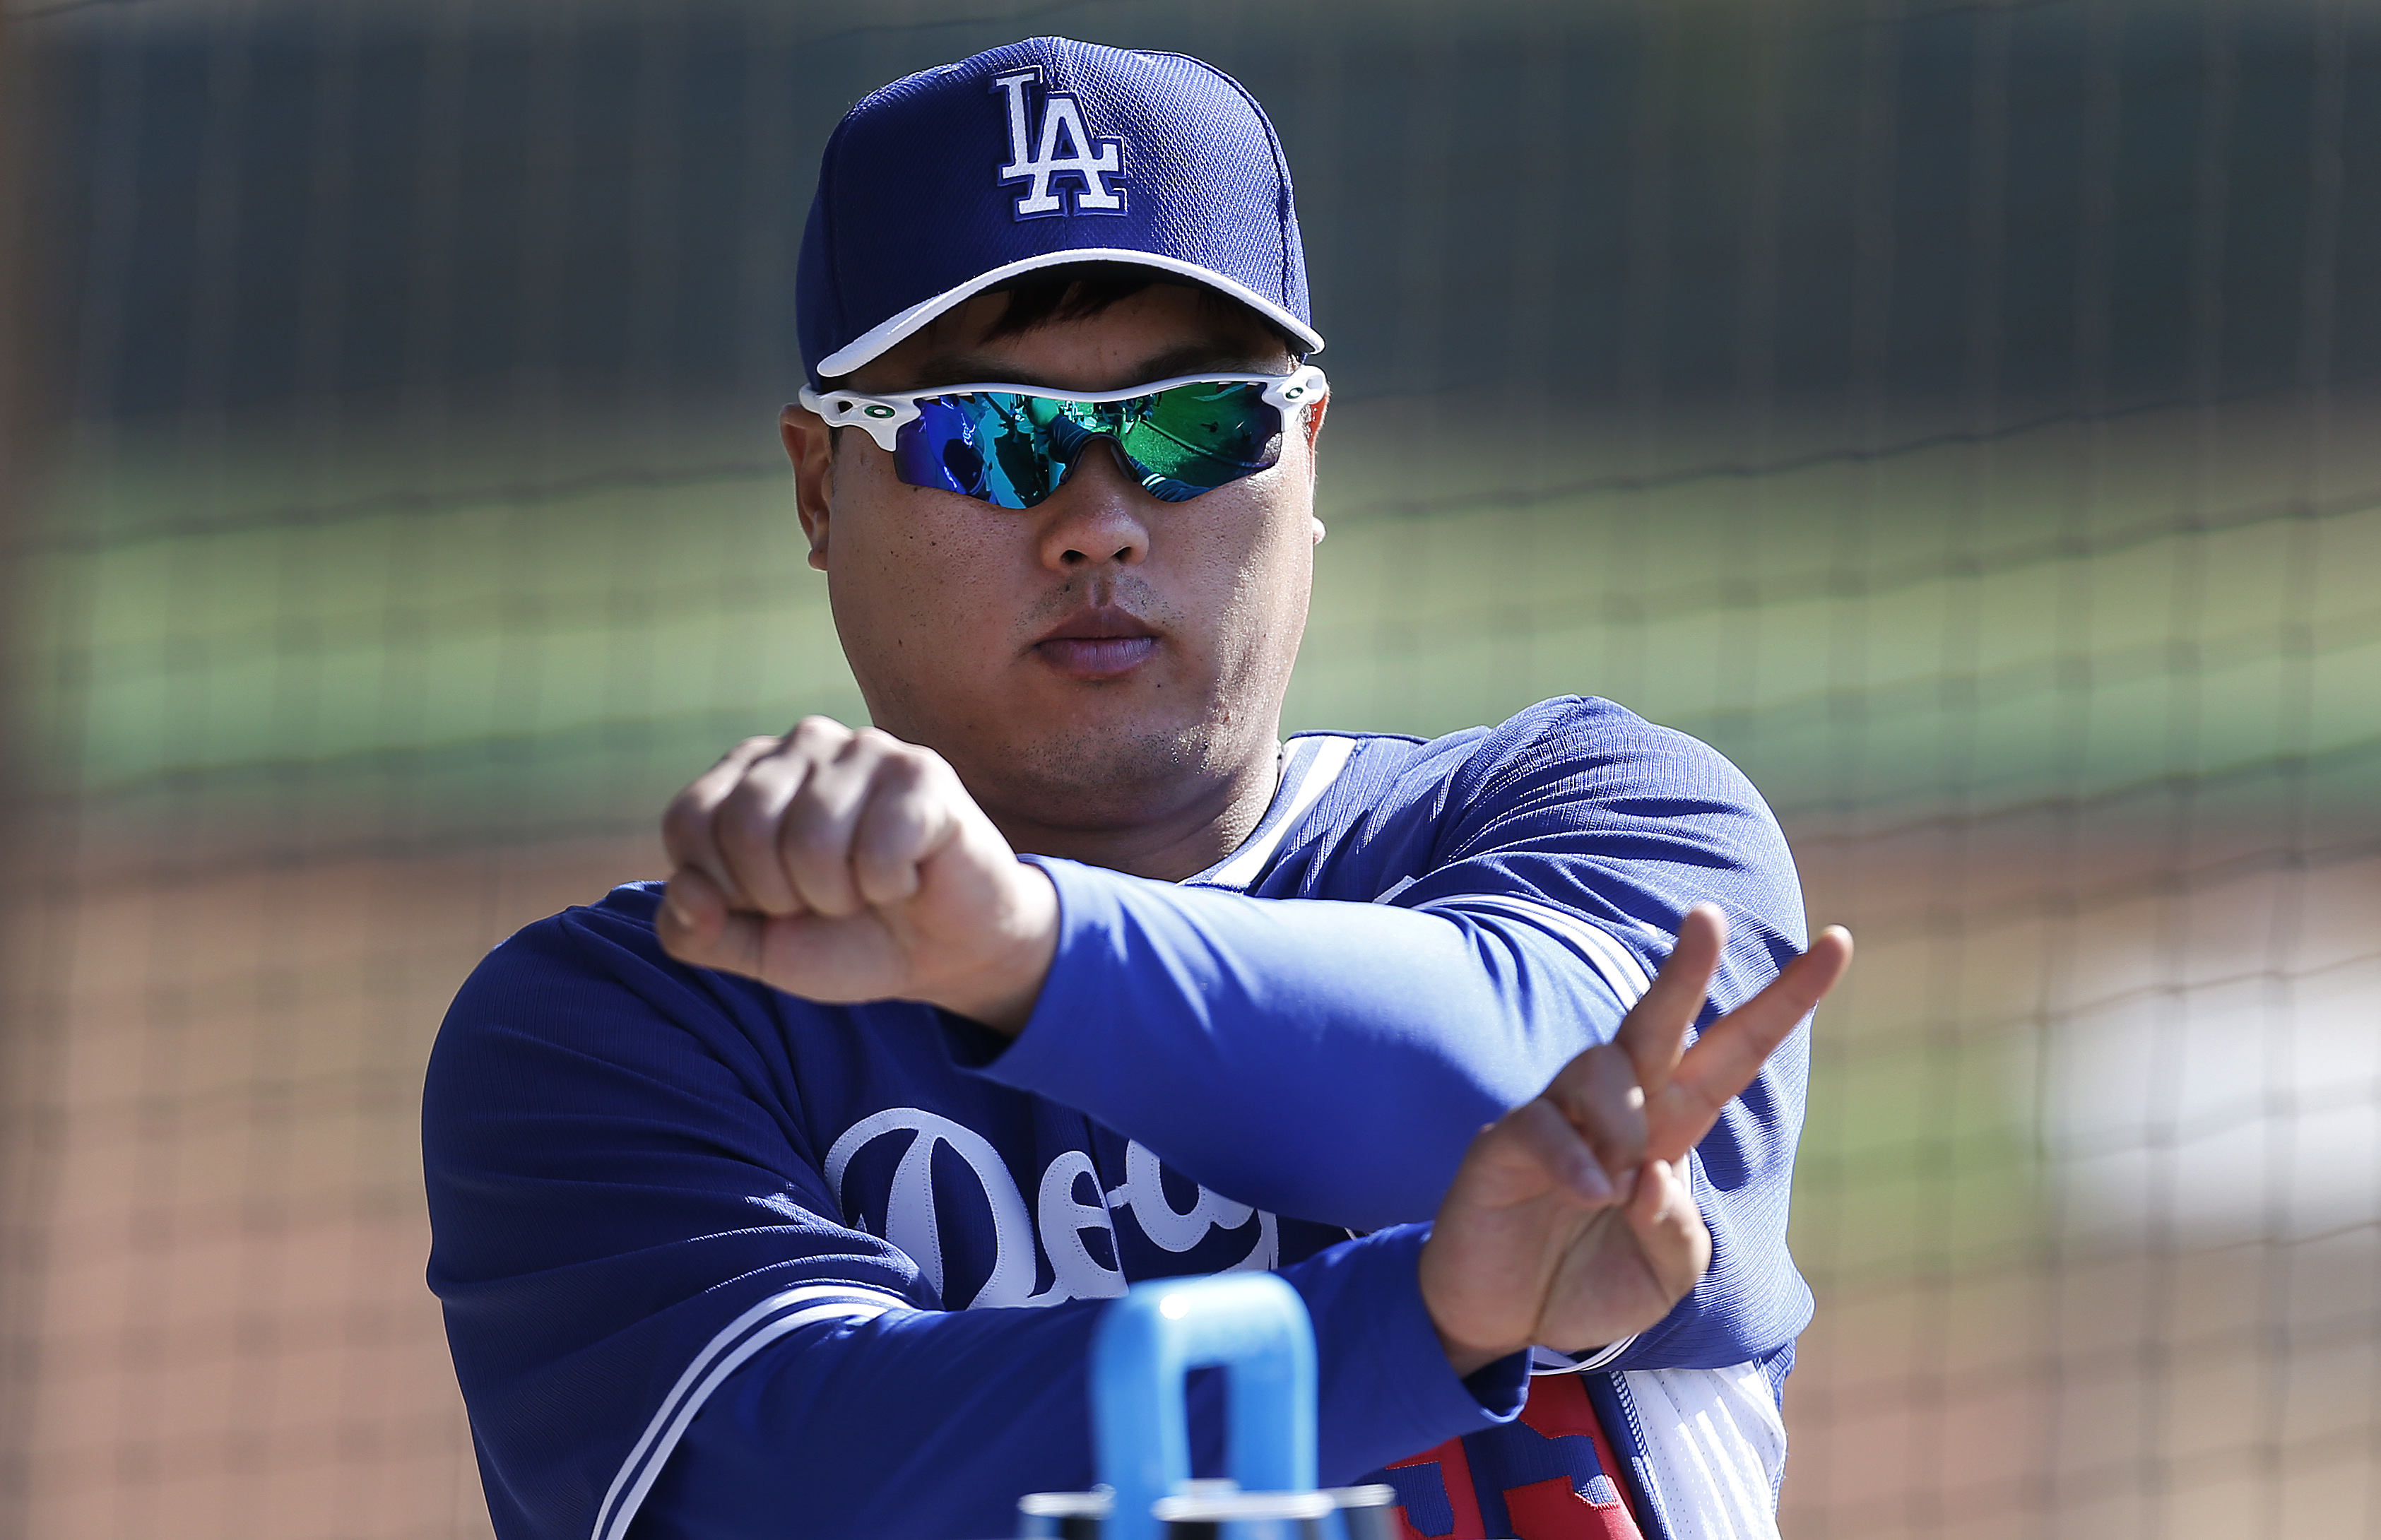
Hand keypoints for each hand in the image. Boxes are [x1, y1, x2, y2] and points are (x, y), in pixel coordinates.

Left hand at [655, 718, 1058, 1030]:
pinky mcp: (922, 772)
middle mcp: (802, 743)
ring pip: (811, 841)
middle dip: (781, 897)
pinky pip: (877, 849)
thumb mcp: (755, 949)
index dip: (723, 890)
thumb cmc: (848, 936)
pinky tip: (908, 877)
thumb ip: (695, 931)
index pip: (688, 823)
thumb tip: (687, 892)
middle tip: (826, 900)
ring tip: (866, 889)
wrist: (948, 952)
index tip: (770, 904)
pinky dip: (889, 888)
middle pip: (744, 828)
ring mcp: (865, 749)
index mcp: (748, 772)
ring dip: (838, 897)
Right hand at [1418, 905, 1852, 1374]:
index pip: (1734, 1052)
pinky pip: (1543, 1124)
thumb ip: (1679, 1232)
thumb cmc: (1592, 1283)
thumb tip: (1650, 1175)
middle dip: (1685, 968)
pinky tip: (1589, 1194)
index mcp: (1671, 1127)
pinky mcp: (1503, 1144)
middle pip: (1657, 1020)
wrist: (1506, 1322)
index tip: (1838, 942)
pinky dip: (1575, 1160)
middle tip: (1708, 917)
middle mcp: (1617, 1107)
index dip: (1784, 1000)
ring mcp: (1558, 1119)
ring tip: (1613, 1187)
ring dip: (1623, 1121)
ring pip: (1601, 1068)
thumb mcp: (1665, 1276)